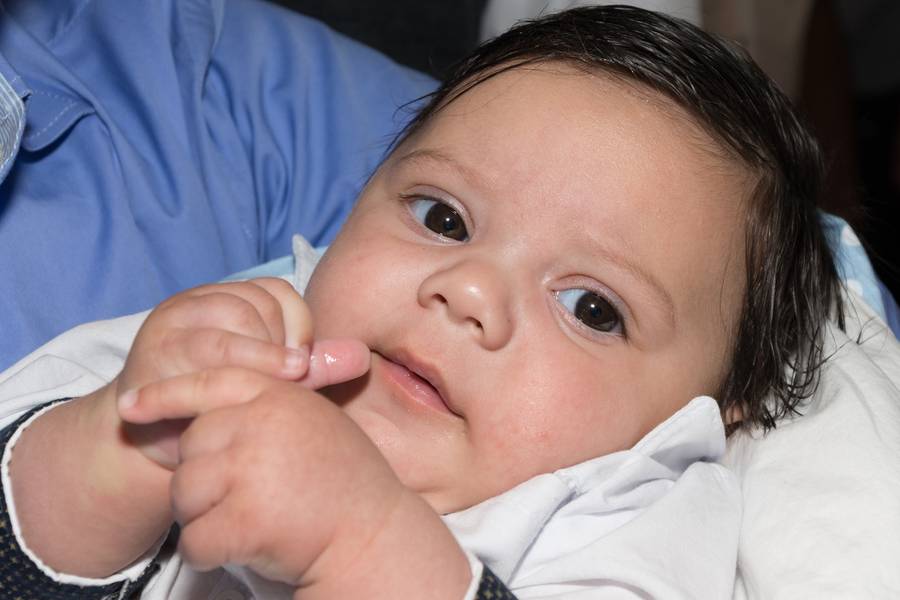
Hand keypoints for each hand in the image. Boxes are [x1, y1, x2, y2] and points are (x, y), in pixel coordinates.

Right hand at [112, 278, 366, 466]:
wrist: (151, 446)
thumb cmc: (220, 412)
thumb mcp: (270, 386)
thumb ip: (312, 368)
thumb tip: (361, 355)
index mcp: (231, 300)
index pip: (280, 292)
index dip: (299, 327)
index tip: (299, 367)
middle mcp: (201, 300)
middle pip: (260, 303)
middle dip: (279, 345)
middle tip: (283, 381)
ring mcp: (175, 318)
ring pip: (238, 318)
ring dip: (260, 357)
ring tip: (261, 390)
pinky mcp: (157, 345)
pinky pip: (209, 347)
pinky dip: (237, 368)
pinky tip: (242, 394)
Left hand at [120, 367, 405, 587]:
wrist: (373, 536)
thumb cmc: (344, 482)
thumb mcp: (315, 422)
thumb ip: (271, 406)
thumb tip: (208, 405)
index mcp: (280, 394)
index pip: (210, 382)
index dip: (165, 393)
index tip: (130, 405)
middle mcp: (263, 423)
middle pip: (190, 448)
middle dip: (204, 478)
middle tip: (248, 495)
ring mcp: (252, 469)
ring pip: (185, 495)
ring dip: (205, 517)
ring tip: (252, 520)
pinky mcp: (246, 519)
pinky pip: (194, 540)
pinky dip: (209, 553)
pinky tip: (247, 547)